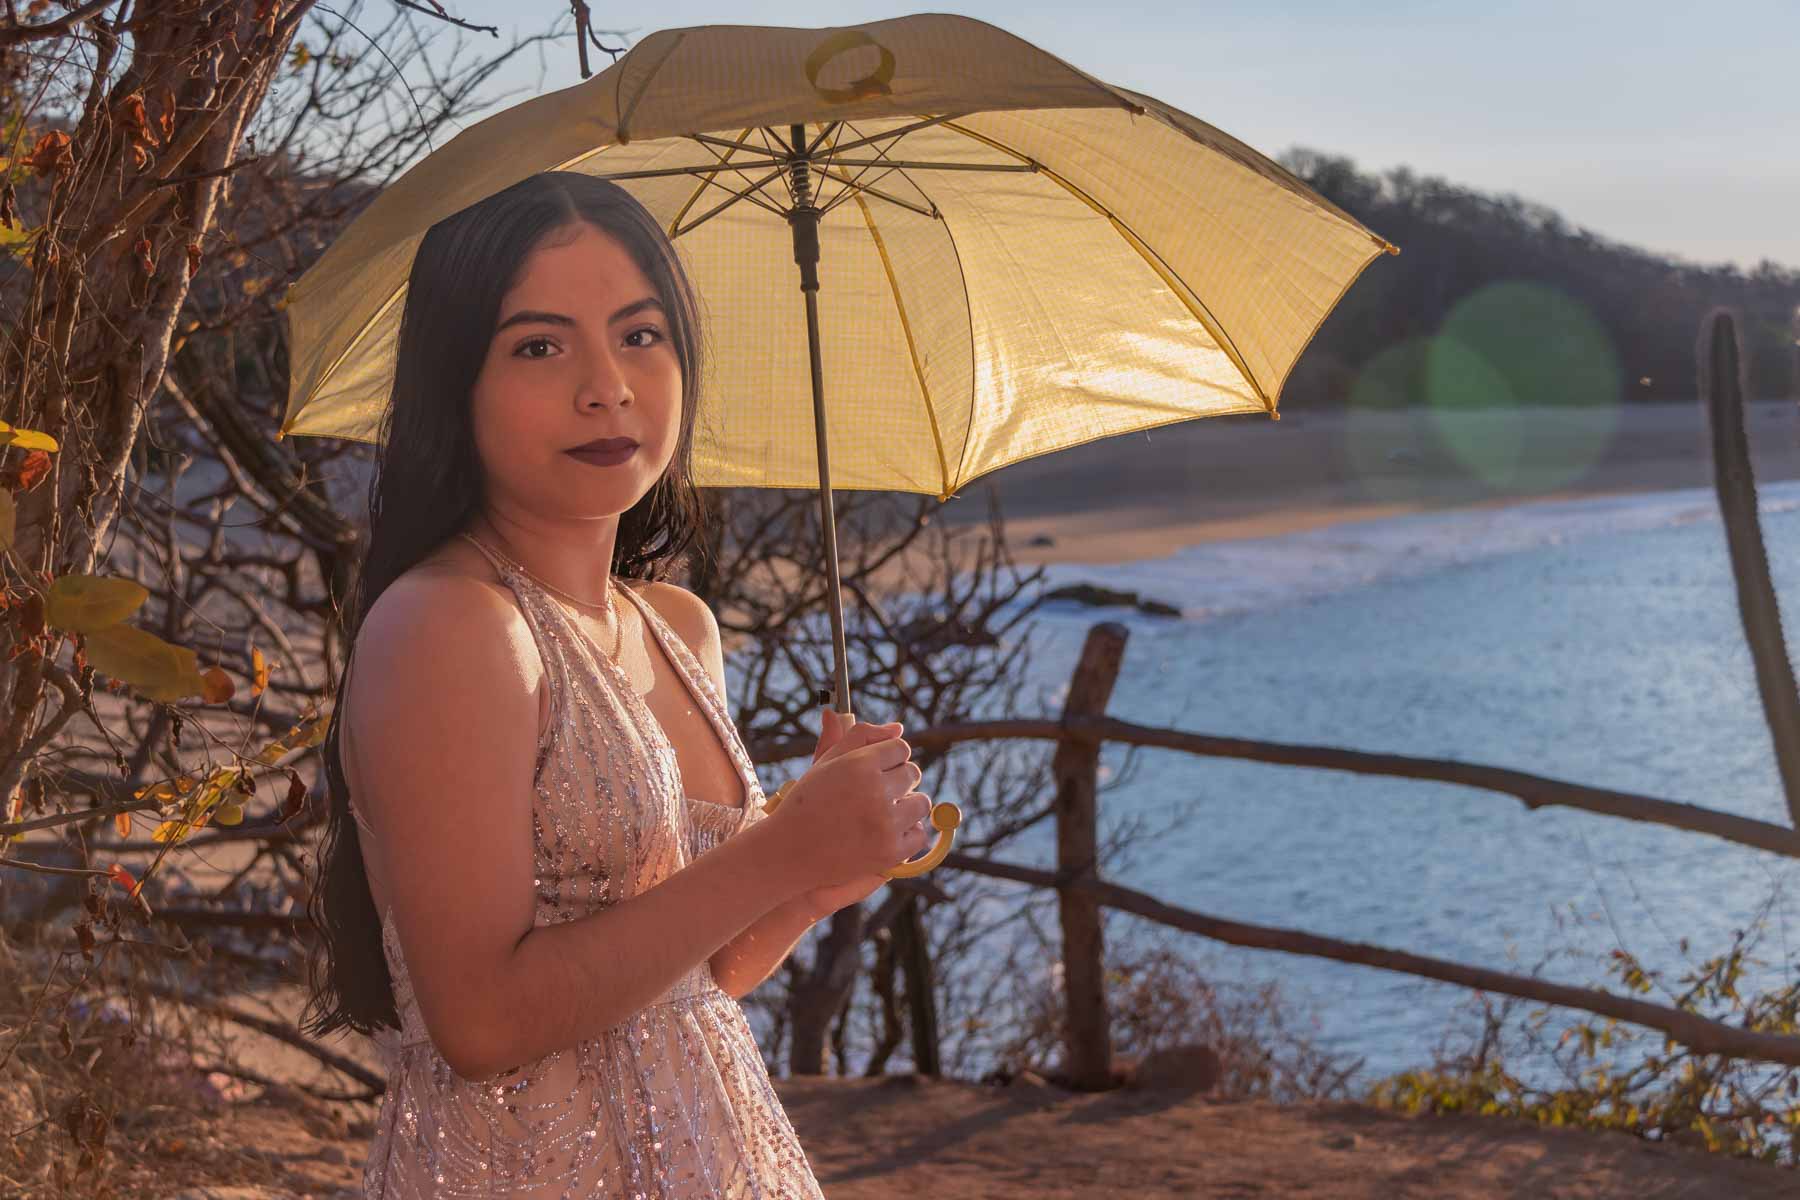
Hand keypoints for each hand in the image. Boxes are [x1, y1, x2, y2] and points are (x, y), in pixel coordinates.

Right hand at [795, 708, 910, 919]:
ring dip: (907, 805)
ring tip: (882, 812)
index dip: (889, 758)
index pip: (901, 748)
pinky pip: (920, 834)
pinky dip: (907, 833)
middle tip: (874, 793)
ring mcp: (886, 824)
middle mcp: (876, 791)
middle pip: (913, 773)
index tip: (875, 770)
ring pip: (921, 802)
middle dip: (897, 780)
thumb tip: (898, 728)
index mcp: (860, 764)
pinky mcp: (891, 852)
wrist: (790, 851)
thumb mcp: (827, 761)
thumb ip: (861, 736)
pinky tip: (886, 832)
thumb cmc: (809, 801)